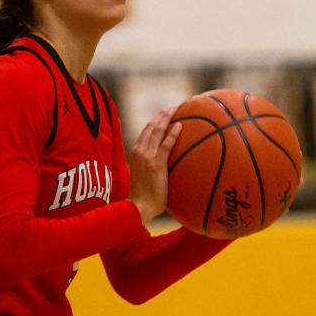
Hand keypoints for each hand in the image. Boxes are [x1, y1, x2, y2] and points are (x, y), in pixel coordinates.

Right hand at [127, 107, 181, 222]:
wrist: (139, 207)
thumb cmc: (143, 198)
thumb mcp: (143, 177)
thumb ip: (150, 168)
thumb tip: (164, 168)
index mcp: (135, 153)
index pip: (145, 132)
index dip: (154, 121)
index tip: (163, 115)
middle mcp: (139, 150)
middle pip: (150, 127)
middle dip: (161, 115)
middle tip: (172, 108)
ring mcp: (147, 156)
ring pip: (157, 130)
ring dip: (166, 118)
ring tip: (176, 109)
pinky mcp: (156, 163)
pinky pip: (166, 144)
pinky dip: (173, 133)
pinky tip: (180, 126)